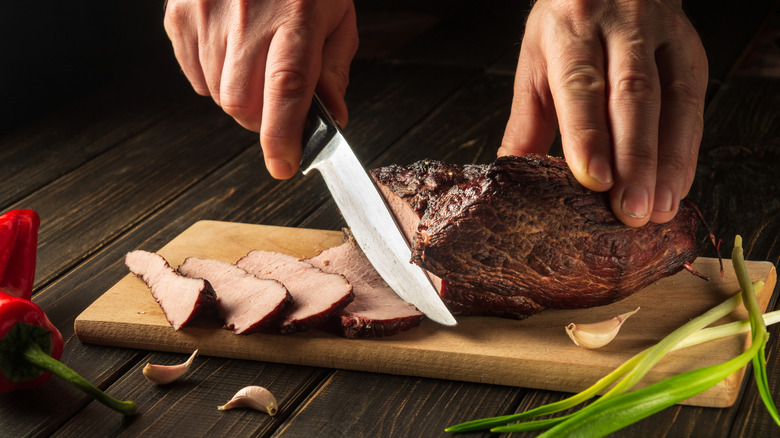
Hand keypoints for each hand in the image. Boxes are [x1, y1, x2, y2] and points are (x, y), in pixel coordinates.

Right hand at [164, 0, 358, 178]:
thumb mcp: (336, 16)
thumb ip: (333, 69)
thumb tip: (330, 118)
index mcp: (295, 15)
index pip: (286, 88)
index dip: (282, 134)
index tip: (284, 166)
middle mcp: (246, 15)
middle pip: (242, 102)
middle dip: (263, 122)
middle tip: (279, 110)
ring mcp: (206, 13)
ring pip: (217, 95)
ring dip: (241, 100)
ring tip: (257, 68)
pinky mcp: (179, 14)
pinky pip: (195, 76)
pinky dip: (215, 81)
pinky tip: (233, 56)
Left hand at [499, 0, 707, 226]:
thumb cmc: (566, 31)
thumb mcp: (535, 65)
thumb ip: (526, 122)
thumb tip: (514, 177)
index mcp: (571, 30)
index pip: (581, 85)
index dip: (589, 135)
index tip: (595, 180)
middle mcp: (620, 26)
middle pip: (632, 95)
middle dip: (634, 160)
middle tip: (630, 211)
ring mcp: (661, 35)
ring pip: (671, 100)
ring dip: (667, 162)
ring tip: (657, 208)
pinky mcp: (690, 49)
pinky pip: (694, 103)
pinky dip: (686, 150)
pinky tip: (676, 186)